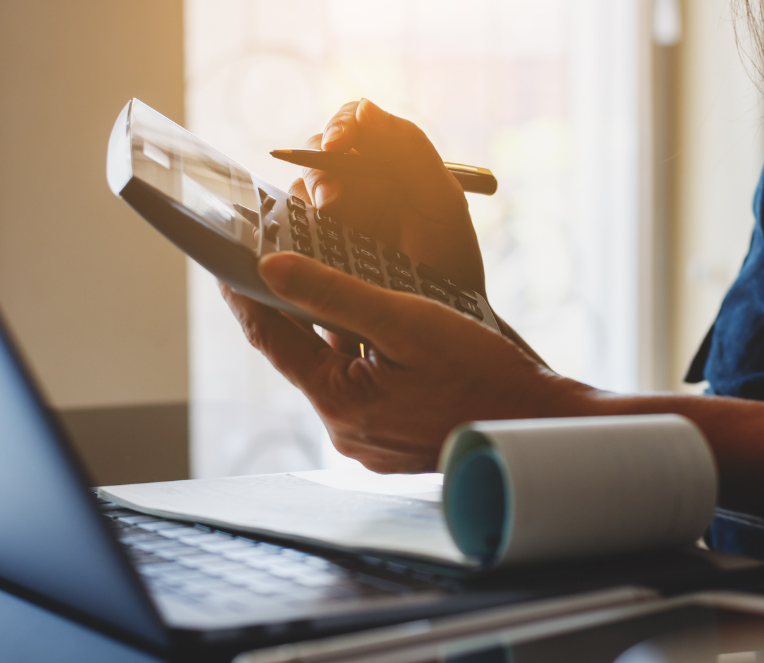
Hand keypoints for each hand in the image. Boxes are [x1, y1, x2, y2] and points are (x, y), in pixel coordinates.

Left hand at [221, 252, 595, 472]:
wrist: (537, 426)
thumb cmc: (483, 375)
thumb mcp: (406, 321)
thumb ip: (335, 294)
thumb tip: (272, 269)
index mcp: (340, 402)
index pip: (270, 339)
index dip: (244, 294)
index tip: (226, 260)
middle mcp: (347, 430)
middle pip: (301, 355)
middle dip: (289, 307)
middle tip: (277, 257)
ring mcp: (371, 441)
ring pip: (334, 370)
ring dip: (329, 329)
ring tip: (331, 281)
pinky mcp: (394, 442)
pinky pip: (364, 388)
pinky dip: (361, 354)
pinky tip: (378, 327)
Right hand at [300, 99, 485, 296]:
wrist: (447, 322)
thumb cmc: (451, 259)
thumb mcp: (441, 202)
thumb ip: (410, 150)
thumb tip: (365, 108)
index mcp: (386, 162)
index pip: (352, 124)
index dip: (340, 125)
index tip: (338, 143)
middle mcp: (354, 183)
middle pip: (315, 154)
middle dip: (319, 167)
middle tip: (332, 195)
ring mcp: (331, 218)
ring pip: (299, 191)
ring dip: (307, 198)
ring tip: (328, 216)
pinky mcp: (314, 252)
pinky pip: (291, 233)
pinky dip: (293, 231)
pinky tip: (307, 242)